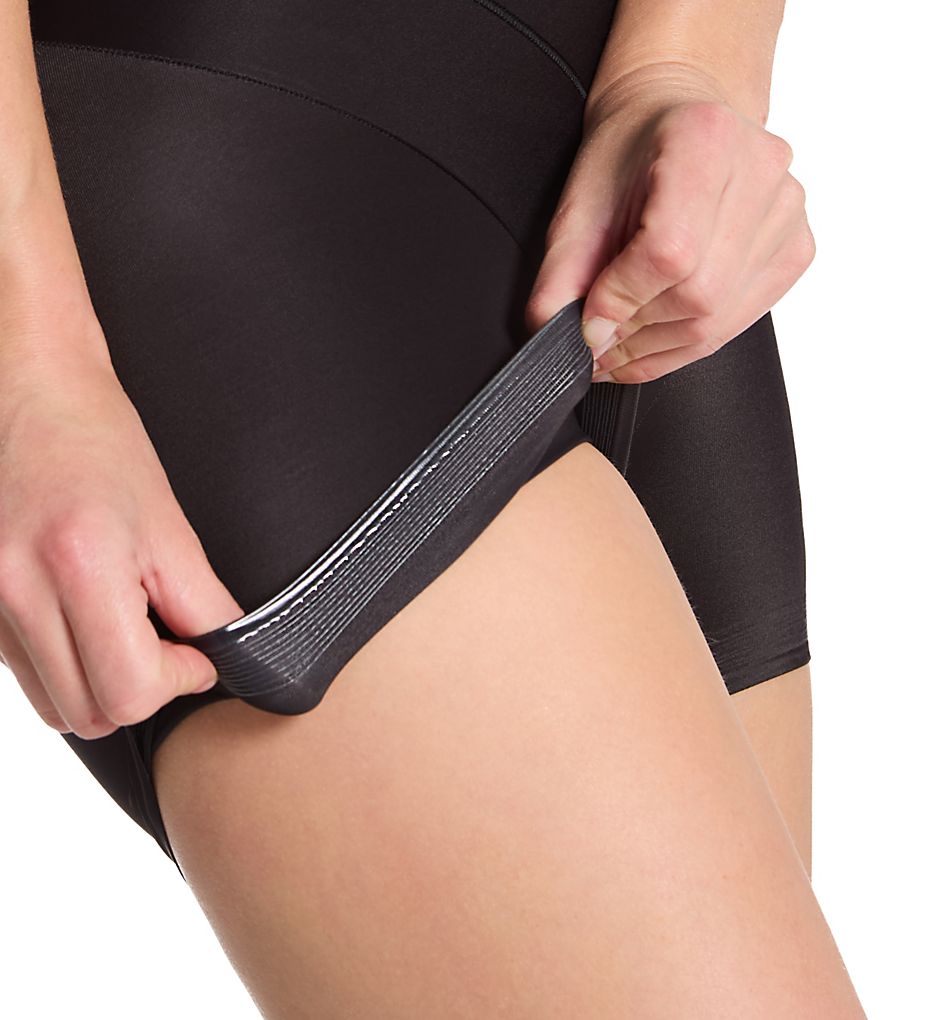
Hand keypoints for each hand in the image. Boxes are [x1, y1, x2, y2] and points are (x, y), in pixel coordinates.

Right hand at [0, 322, 242, 738]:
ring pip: (55, 706)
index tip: (195, 650)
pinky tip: (82, 617)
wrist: (24, 389)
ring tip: (123, 627)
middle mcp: (16, 592)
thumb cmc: (98, 441)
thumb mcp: (168, 523)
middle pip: (91, 713)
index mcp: (79, 565)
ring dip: (101, 685)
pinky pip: (23, 676)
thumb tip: (224, 657)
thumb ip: (201, 602)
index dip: (178, 680)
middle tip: (164, 641)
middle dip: (142, 688)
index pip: (131, 691)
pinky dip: (63, 666)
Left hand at [525, 65, 815, 382]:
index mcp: (706, 139)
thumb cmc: (629, 153)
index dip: (622, 299)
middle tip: (598, 342)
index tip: (589, 322)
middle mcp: (762, 170)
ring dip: (657, 347)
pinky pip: (739, 321)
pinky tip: (656, 336)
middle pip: (698, 295)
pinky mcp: (796, 248)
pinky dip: (688, 343)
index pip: (669, 251)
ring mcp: (787, 212)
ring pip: (718, 320)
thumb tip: (559, 338)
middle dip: (637, 331)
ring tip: (619, 345)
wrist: (675, 119)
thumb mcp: (579, 204)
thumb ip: (562, 273)